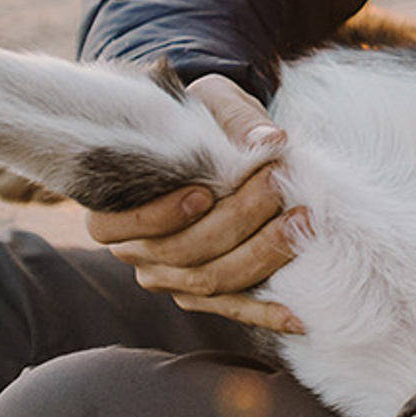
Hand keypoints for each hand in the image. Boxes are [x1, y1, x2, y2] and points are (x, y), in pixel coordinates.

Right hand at [84, 75, 306, 333]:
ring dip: (259, 255)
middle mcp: (138, 250)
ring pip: (210, 282)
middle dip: (234, 221)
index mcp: (115, 206)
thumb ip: (234, 117)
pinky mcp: (208, 292)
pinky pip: (235, 308)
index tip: (203, 192)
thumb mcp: (214, 101)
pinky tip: (298, 315)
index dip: (163, 215)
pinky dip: (266, 311)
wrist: (221, 141)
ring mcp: (172, 276)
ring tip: (299, 222)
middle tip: (275, 187)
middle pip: (181, 252)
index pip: (125, 225)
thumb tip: (269, 142)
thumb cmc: (206, 119)